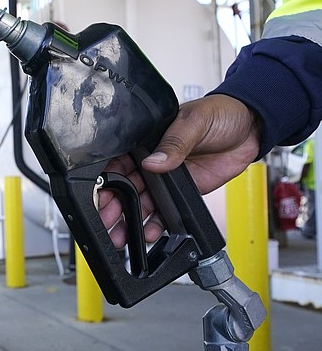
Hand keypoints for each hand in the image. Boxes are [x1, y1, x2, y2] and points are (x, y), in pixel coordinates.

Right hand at [98, 94, 261, 247]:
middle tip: (107, 221)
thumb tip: (153, 162)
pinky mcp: (181, 193)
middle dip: (113, 206)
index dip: (106, 179)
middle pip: (124, 187)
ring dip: (129, 220)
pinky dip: (154, 224)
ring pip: (140, 203)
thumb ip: (174, 143)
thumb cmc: (220, 114)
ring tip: (120, 236)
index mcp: (147, 140)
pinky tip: (148, 233)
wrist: (251, 129)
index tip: (100, 195)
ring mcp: (165, 180)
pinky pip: (163, 212)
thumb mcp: (194, 122)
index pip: (118, 162)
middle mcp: (151, 162)